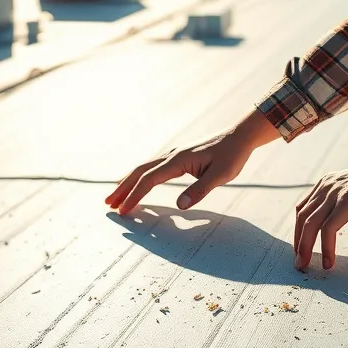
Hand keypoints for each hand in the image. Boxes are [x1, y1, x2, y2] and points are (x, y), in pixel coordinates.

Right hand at [106, 110, 279, 214]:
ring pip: (144, 168)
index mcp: (178, 160)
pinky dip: (141, 177)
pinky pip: (153, 167)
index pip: (149, 180)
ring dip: (128, 182)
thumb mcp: (221, 176)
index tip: (124, 211)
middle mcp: (172, 155)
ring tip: (115, 195)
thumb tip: (179, 207)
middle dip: (123, 189)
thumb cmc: (232, 156)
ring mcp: (174, 154)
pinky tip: (139, 184)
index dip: (134, 196)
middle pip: (139, 172)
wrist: (240, 136)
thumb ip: (200, 190)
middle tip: (108, 204)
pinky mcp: (179, 157)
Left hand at [294, 157, 347, 270]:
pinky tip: (329, 261)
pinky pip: (329, 229)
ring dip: (306, 248)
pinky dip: (326, 248)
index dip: (298, 230)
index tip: (300, 247)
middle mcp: (326, 186)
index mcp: (327, 183)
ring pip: (310, 224)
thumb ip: (342, 200)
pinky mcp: (346, 203)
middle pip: (302, 218)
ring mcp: (335, 194)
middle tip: (299, 261)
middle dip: (298, 242)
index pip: (303, 209)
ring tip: (306, 264)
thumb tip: (337, 219)